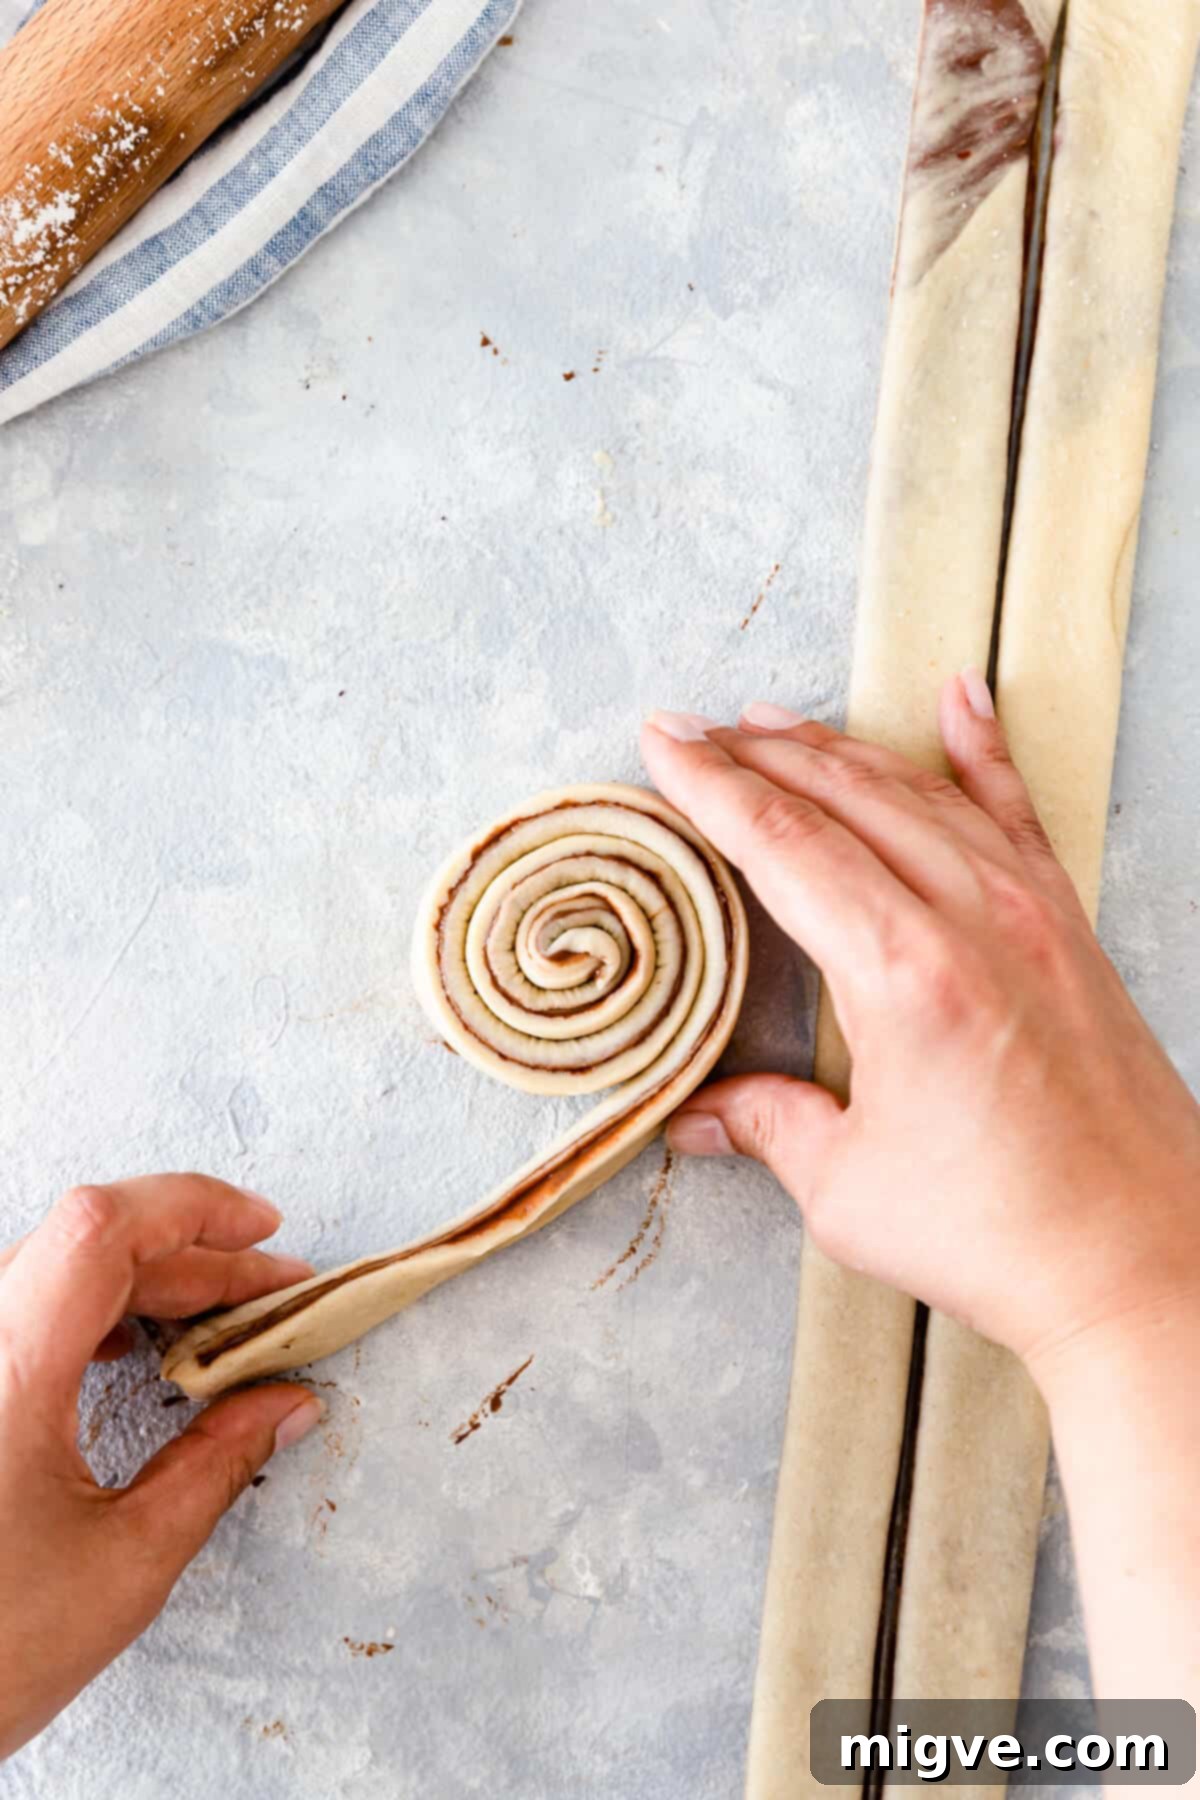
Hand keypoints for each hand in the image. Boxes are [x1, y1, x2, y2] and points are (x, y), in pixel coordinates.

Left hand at [0, 1175, 320, 1757]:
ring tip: (213, 1317)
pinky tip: (125, 1345)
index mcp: (5, 1371)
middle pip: (87, 1246)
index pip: (102, 1228)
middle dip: (192, 1258)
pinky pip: (16, 1307)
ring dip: (140, 1280)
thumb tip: (286, 1404)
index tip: (263, 1231)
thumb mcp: (124, 1565)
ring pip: (50, 1270)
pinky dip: (85, 1308)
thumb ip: (217, 1466)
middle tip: (270, 1293)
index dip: (194, 1207)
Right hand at [641, 675, 1199, 1374]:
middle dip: (758, 754)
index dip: (710, 786)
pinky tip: (961, 698)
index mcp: (905, 972)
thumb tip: (699, 1116)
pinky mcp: (1070, 930)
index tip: (663, 743)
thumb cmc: (1003, 1236)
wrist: (1141, 1264)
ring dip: (840, 749)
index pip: (783, 843)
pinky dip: (982, 750)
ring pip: (920, 791)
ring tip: (775, 722)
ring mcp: (1033, 914)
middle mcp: (974, 919)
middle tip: (696, 733)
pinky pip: (1016, 813)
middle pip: (844, 797)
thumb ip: (768, 1124)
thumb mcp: (850, 1187)